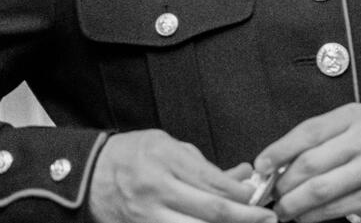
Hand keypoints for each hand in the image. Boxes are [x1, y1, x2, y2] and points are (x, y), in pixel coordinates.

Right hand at [89, 129, 277, 222]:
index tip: (259, 196)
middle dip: (244, 217)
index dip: (240, 192)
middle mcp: (159, 188)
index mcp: (166, 159)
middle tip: (269, 218)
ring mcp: (150, 215)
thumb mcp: (168, 144)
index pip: (212, 180)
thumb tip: (241, 175)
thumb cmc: (134, 153)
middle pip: (210, 210)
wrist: (91, 174)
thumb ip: (203, 164)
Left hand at [253, 103, 360, 222]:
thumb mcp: (356, 129)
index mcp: (354, 116)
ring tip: (282, 210)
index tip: (261, 164)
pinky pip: (334, 208)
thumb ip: (324, 139)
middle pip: (310, 162)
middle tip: (270, 193)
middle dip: (284, 182)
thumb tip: (281, 160)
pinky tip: (303, 218)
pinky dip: (313, 216)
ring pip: (319, 189)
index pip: (308, 131)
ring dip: (294, 203)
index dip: (280, 149)